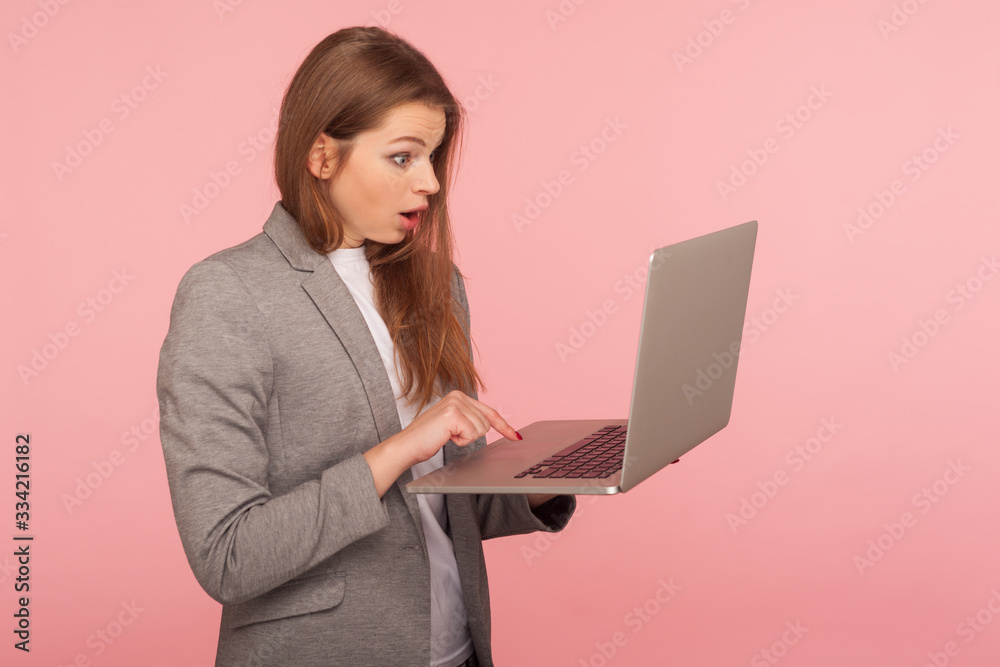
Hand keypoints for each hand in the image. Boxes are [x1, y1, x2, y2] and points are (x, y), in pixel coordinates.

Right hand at [398, 390, 519, 465]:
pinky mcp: (453, 414)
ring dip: (465, 438)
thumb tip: (491, 426)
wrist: (407, 445)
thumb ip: (470, 419)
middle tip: (450, 435)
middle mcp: (458, 395)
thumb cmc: (428, 438)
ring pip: (481, 429)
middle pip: (487, 423)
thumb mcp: (453, 424)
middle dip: (471, 435)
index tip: (516, 436)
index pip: (488, 412)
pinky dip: (460, 441)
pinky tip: (446, 436)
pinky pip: (472, 434)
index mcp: (459, 396)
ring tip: (446, 435)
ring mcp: (456, 403)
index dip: (503, 426)